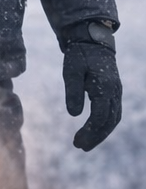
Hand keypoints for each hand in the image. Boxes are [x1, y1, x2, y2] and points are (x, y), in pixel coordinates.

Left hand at [61, 22, 121, 149]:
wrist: (93, 41)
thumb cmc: (79, 55)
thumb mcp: (71, 70)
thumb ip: (73, 91)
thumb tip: (74, 115)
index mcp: (105, 86)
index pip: (100, 116)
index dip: (89, 131)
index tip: (77, 141)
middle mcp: (115, 91)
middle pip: (109, 121)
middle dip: (95, 137)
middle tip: (80, 147)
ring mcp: (117, 92)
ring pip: (114, 119)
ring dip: (101, 134)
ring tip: (85, 145)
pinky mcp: (114, 93)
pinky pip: (113, 113)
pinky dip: (104, 126)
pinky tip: (93, 132)